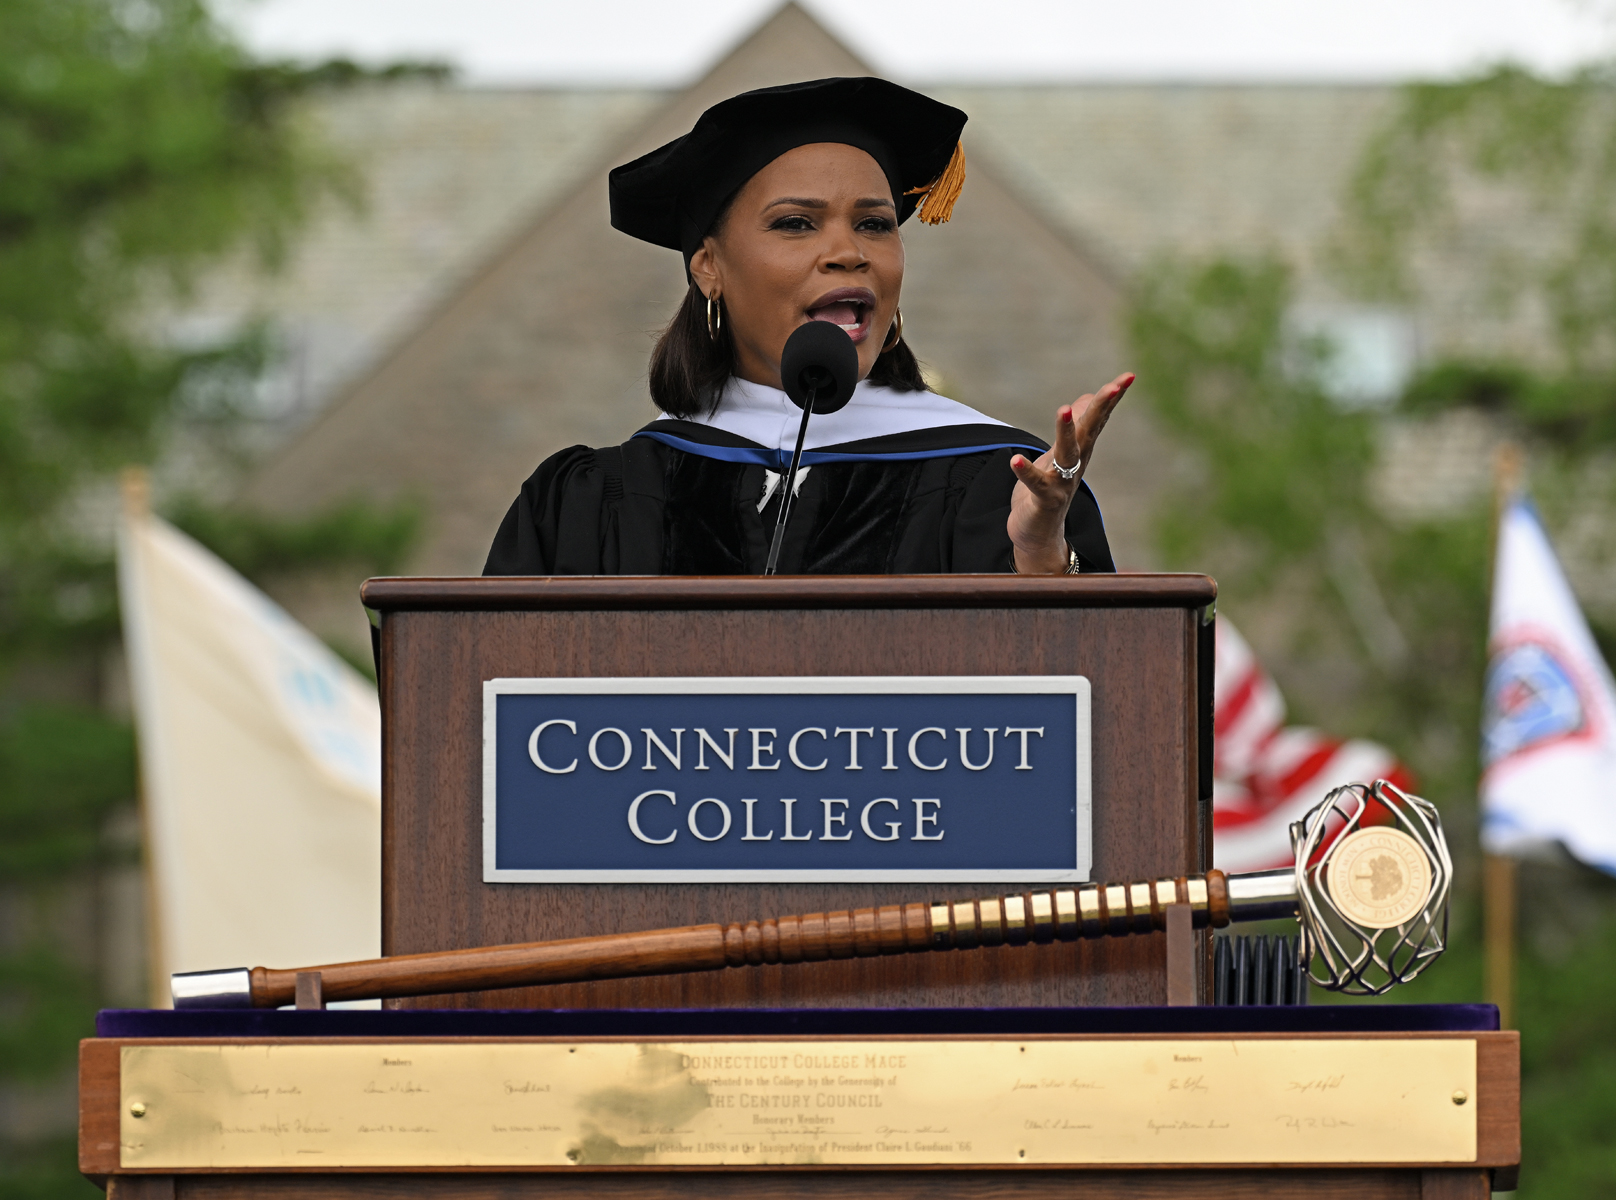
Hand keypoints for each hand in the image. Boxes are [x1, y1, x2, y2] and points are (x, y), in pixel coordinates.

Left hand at [1008, 373, 1133, 573]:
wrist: (1039, 533)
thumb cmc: (1049, 490)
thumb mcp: (1061, 453)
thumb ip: (1075, 427)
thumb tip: (1087, 397)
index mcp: (1079, 451)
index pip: (1098, 419)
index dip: (1112, 398)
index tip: (1129, 376)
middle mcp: (1075, 464)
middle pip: (1089, 431)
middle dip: (1101, 409)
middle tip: (1113, 386)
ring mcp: (1061, 483)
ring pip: (1067, 454)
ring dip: (1065, 432)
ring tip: (1063, 409)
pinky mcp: (1044, 500)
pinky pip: (1035, 484)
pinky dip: (1026, 472)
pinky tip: (1015, 460)